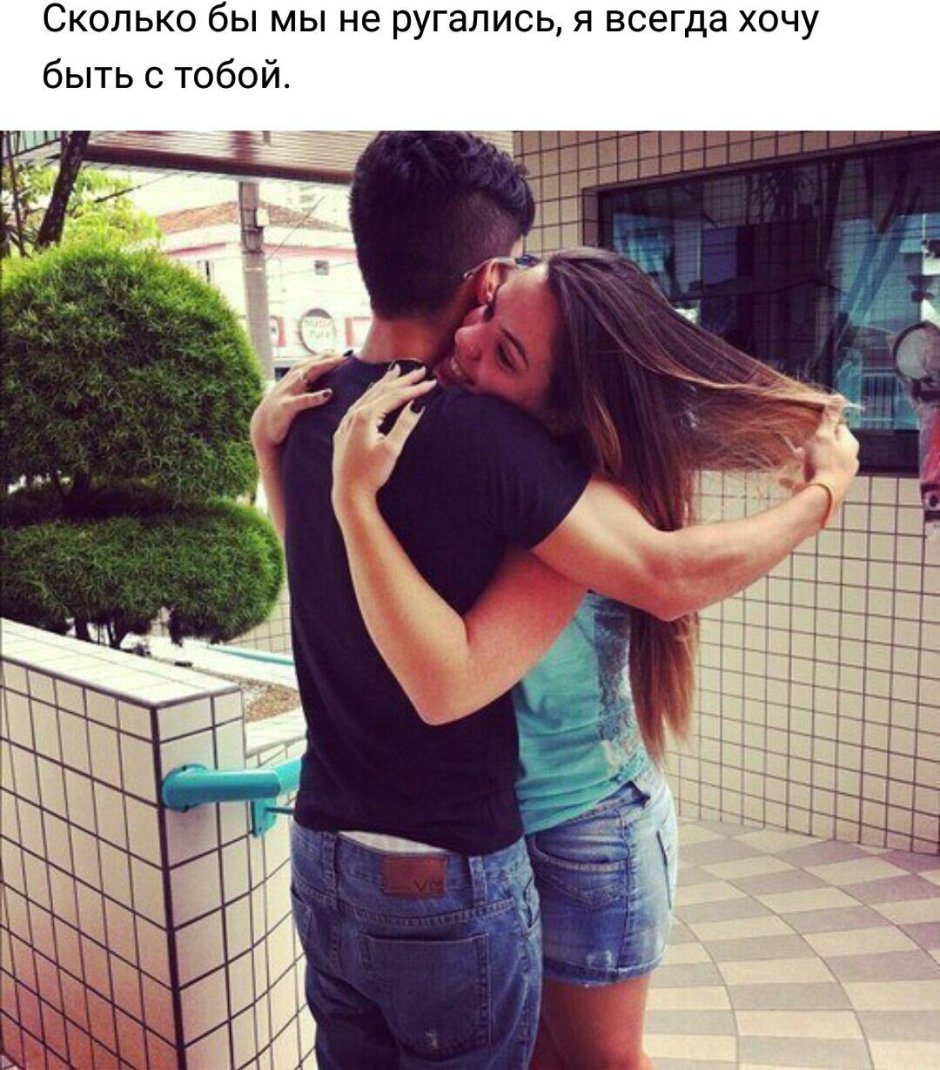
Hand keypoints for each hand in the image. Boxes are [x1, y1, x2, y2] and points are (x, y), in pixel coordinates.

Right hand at [250, 354, 345, 450]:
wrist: (262, 428)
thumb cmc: (284, 410)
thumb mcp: (298, 395)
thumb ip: (311, 385)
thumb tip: (333, 382)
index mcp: (296, 376)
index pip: (315, 360)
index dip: (331, 355)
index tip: (349, 353)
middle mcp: (292, 380)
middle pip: (314, 363)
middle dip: (331, 357)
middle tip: (349, 355)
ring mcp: (288, 392)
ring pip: (307, 374)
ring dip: (324, 366)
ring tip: (340, 362)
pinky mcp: (286, 407)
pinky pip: (302, 401)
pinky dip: (315, 397)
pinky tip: (328, 394)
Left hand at [332, 364, 436, 515]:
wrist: (348, 493)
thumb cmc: (371, 474)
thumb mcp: (392, 449)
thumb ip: (405, 424)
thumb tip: (419, 404)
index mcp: (365, 417)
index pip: (395, 396)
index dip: (414, 388)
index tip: (431, 382)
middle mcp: (354, 415)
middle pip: (381, 391)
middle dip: (402, 380)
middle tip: (420, 371)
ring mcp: (347, 422)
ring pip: (368, 395)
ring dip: (384, 384)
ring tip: (397, 372)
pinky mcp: (344, 431)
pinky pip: (359, 405)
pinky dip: (370, 395)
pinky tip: (373, 394)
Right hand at [800, 399, 859, 505]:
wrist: (822, 498)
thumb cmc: (824, 464)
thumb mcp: (824, 435)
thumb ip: (830, 417)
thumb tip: (839, 397)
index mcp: (850, 445)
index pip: (840, 428)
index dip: (824, 425)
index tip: (811, 425)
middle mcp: (848, 460)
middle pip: (830, 446)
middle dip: (813, 444)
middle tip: (800, 443)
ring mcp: (839, 476)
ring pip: (821, 463)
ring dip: (806, 460)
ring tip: (793, 457)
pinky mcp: (828, 489)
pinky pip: (810, 481)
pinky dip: (797, 479)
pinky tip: (783, 479)